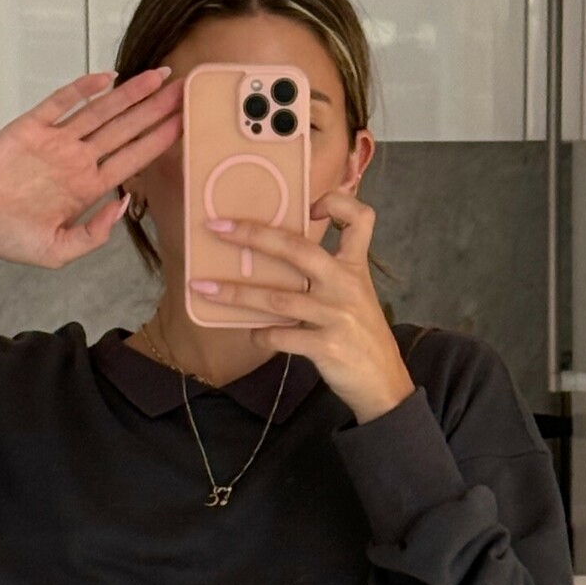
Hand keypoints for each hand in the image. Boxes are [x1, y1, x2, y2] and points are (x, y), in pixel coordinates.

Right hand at [0, 66, 183, 268]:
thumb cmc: (10, 238)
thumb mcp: (58, 251)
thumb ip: (94, 233)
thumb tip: (124, 205)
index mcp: (88, 187)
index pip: (133, 158)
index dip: (159, 140)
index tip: (184, 123)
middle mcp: (78, 159)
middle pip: (125, 128)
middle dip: (155, 109)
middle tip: (184, 88)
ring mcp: (57, 140)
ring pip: (101, 111)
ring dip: (130, 94)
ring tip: (158, 76)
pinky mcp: (32, 126)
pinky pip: (61, 102)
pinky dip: (83, 89)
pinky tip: (109, 78)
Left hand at [188, 190, 414, 423]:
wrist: (382, 382)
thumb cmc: (360, 335)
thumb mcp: (356, 296)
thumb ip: (328, 273)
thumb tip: (276, 256)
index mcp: (354, 267)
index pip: (360, 218)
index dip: (337, 203)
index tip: (309, 206)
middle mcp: (346, 285)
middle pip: (297, 249)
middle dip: (254, 235)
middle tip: (217, 227)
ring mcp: (335, 315)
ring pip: (276, 298)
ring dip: (236, 293)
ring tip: (203, 288)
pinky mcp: (326, 346)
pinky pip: (281, 336)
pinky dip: (260, 335)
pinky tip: (251, 334)